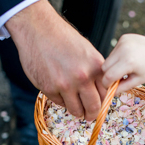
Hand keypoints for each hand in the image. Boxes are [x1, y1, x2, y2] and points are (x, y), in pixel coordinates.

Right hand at [5, 1, 106, 120]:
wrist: (38, 29)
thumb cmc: (63, 38)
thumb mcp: (86, 51)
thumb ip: (94, 71)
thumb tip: (101, 92)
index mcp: (95, 67)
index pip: (105, 94)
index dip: (102, 102)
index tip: (99, 105)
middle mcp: (82, 77)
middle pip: (93, 107)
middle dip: (92, 114)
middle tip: (89, 116)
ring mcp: (65, 84)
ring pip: (76, 110)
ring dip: (77, 111)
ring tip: (76, 109)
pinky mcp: (49, 88)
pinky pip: (59, 103)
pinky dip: (61, 100)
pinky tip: (59, 91)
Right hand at [102, 34, 144, 92]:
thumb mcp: (137, 81)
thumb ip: (122, 88)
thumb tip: (110, 93)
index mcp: (128, 62)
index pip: (108, 75)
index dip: (107, 84)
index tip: (109, 87)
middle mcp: (124, 50)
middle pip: (105, 66)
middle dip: (109, 74)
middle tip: (117, 78)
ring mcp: (123, 42)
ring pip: (108, 58)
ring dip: (113, 65)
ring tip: (126, 67)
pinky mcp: (124, 37)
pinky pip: (114, 50)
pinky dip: (118, 56)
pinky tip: (129, 57)